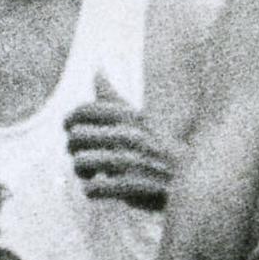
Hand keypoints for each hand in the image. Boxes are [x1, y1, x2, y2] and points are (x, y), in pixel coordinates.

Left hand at [65, 88, 176, 209]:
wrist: (188, 181)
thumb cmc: (155, 149)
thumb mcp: (138, 119)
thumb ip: (112, 97)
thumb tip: (97, 69)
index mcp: (129, 116)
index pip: (83, 111)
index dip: (70, 121)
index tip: (71, 130)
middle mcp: (130, 135)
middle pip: (77, 136)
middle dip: (73, 148)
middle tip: (81, 155)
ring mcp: (131, 161)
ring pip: (81, 162)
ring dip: (81, 170)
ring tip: (89, 174)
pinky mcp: (132, 186)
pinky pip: (93, 187)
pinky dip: (91, 190)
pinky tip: (98, 189)